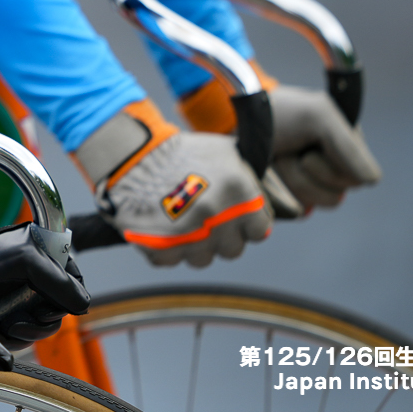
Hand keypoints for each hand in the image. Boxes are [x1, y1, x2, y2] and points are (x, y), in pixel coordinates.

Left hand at [0, 223, 89, 349]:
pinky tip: (4, 328)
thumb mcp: (26, 260)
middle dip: (44, 321)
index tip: (50, 305)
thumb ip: (58, 280)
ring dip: (29, 331)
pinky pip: (25, 337)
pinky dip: (16, 337)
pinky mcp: (13, 317)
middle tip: (28, 318)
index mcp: (50, 260)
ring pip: (44, 329)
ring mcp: (27, 301)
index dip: (69, 299)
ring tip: (11, 323)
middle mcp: (41, 282)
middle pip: (61, 313)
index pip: (76, 285)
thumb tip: (82, 305)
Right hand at [76, 102, 269, 268]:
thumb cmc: (181, 151)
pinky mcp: (162, 249)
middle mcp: (220, 219)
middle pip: (233, 250)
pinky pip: (171, 261)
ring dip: (193, 245)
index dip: (245, 223)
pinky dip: (165, 248)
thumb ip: (251, 180)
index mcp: (241, 195)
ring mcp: (191, 237)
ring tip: (179, 220)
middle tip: (203, 217)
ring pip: (202, 259)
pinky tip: (160, 225)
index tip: (231, 215)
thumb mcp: (224, 152)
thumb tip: (280, 204)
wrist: (131, 154)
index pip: (259, 230)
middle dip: (220, 236)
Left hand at [267, 85, 381, 211]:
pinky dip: (274, 189)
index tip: (314, 143)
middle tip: (290, 149)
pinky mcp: (287, 199)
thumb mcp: (318, 116)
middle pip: (335, 196)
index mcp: (349, 149)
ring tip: (276, 156)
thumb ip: (348, 146)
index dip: (334, 165)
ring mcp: (310, 186)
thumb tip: (371, 180)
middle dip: (305, 170)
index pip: (361, 178)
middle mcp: (333, 170)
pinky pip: (289, 210)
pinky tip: (267, 171)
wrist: (240, 119)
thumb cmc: (280, 113)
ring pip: (311, 204)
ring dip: (288, 177)